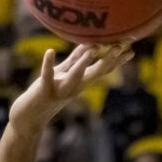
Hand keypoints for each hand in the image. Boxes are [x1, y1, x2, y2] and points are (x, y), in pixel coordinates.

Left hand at [8, 43, 132, 135]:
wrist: (29, 118)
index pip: (103, 70)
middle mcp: (75, 87)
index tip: (132, 49)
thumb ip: (76, 59)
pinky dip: (48, 63)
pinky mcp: (44, 90)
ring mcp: (60, 90)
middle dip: (109, 60)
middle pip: (95, 73)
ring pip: (75, 76)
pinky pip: (47, 75)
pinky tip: (50, 51)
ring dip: (83, 63)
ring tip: (93, 49)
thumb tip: (90, 43)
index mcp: (81, 82)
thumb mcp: (64, 74)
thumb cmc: (48, 92)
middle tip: (122, 46)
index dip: (117, 60)